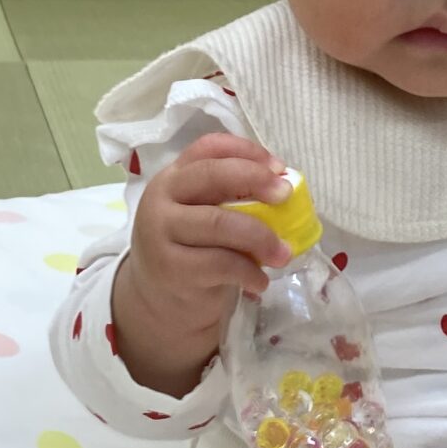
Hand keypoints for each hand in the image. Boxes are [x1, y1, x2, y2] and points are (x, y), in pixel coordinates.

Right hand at [109, 134, 293, 395]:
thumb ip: (232, 199)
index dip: (246, 150)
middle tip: (286, 195)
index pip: (207, 147)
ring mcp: (160, 232)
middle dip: (255, 180)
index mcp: (174, 176)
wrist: (160, 300)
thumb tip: (285, 190)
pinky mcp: (170, 267)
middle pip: (210, 175)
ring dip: (261, 237)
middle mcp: (161, 197)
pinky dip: (249, 272)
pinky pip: (219, 263)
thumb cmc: (194, 250)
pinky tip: (260, 281)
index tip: (279, 167)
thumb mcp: (205, 215)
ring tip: (284, 254)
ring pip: (218, 222)